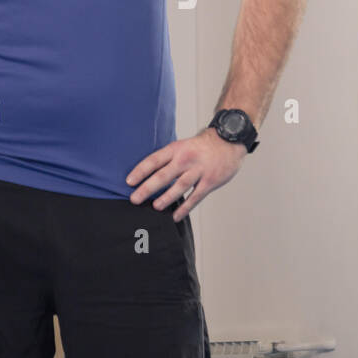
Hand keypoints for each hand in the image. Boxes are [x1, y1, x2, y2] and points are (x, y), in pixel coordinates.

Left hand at [125, 127, 247, 220]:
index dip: (140, 171)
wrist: (228, 141)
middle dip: (147, 188)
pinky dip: (185, 208)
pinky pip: (195, 197)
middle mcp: (186, 159)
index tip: (129, 182)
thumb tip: (148, 175)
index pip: (154, 160)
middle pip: (163, 175)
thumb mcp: (183, 146)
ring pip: (179, 186)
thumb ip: (168, 159)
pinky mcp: (210, 181)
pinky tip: (175, 216)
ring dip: (166, 198)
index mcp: (176, 149)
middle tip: (134, 198)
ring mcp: (199, 170)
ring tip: (155, 207)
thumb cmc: (202, 146)